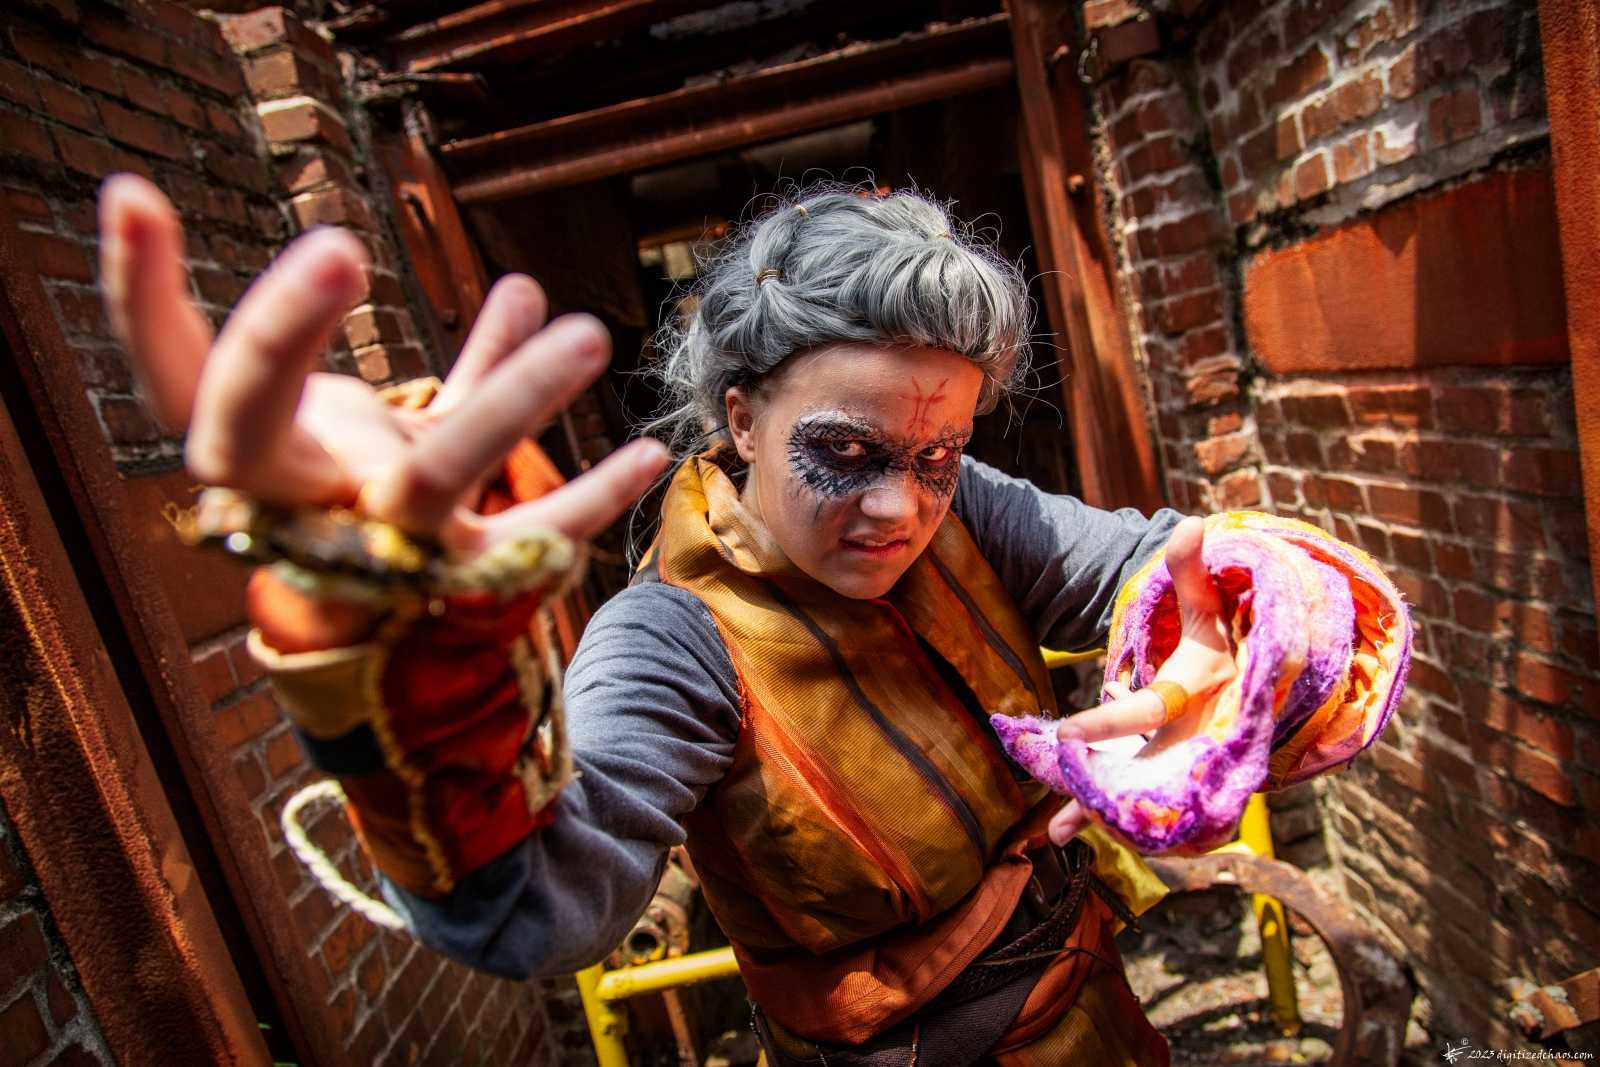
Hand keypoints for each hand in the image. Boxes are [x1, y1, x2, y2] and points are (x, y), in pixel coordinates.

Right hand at [98, 173, 668, 555]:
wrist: (382, 617)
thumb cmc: (377, 502)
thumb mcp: (385, 425)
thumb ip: (454, 364)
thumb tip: (527, 290)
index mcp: (250, 458)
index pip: (177, 373)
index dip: (138, 295)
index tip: (132, 198)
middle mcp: (300, 502)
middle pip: (267, 421)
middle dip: (283, 333)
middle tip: (329, 245)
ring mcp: (377, 543)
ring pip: (430, 473)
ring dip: (511, 397)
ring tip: (588, 331)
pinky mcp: (452, 574)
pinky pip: (523, 531)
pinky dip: (590, 497)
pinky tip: (651, 454)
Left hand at [1047, 515, 1236, 844]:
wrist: (1272, 685)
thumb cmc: (1230, 640)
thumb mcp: (1212, 606)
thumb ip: (1192, 571)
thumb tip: (1189, 522)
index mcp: (1195, 693)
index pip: (1145, 711)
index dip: (1106, 723)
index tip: (1067, 732)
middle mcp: (1194, 737)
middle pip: (1140, 774)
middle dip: (1099, 800)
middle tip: (1054, 826)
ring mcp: (1190, 764)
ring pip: (1143, 799)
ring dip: (1102, 818)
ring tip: (1054, 835)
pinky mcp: (1183, 780)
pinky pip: (1149, 808)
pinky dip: (1117, 822)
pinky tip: (1076, 831)